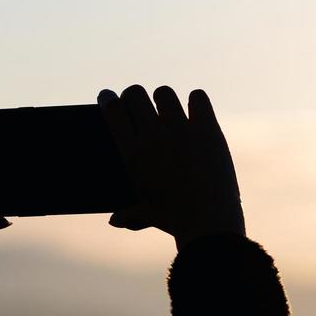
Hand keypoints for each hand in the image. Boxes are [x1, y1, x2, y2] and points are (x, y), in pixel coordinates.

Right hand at [98, 85, 245, 249]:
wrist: (208, 223)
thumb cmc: (173, 220)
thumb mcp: (147, 215)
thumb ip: (128, 214)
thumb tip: (114, 220)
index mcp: (132, 154)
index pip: (112, 110)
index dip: (108, 98)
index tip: (108, 96)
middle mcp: (153, 137)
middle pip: (135, 93)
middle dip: (134, 96)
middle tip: (139, 104)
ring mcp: (181, 130)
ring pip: (164, 93)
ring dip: (163, 99)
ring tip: (168, 110)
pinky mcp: (207, 130)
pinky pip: (198, 97)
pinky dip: (196, 102)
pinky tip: (196, 112)